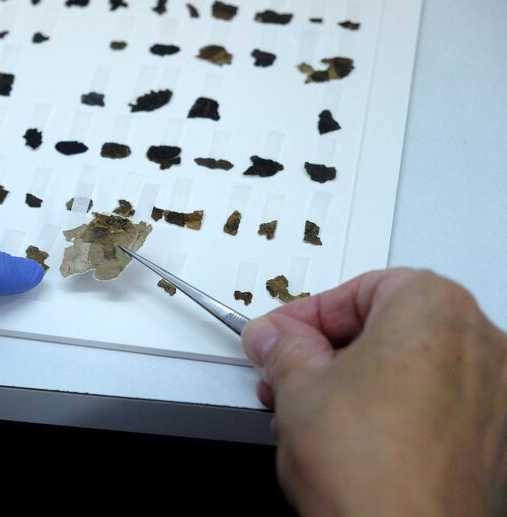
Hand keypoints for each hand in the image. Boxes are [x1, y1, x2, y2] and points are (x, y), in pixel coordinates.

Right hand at [242, 269, 506, 516]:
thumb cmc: (371, 470)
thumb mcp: (297, 387)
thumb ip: (282, 348)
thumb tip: (275, 339)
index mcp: (436, 308)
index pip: (358, 289)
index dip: (306, 314)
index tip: (279, 335)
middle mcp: (481, 344)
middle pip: (387, 326)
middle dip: (328, 349)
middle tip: (289, 369)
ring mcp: (495, 395)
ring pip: (410, 366)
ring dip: (354, 379)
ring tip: (311, 408)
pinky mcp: (492, 440)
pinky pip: (432, 404)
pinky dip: (391, 409)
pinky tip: (349, 434)